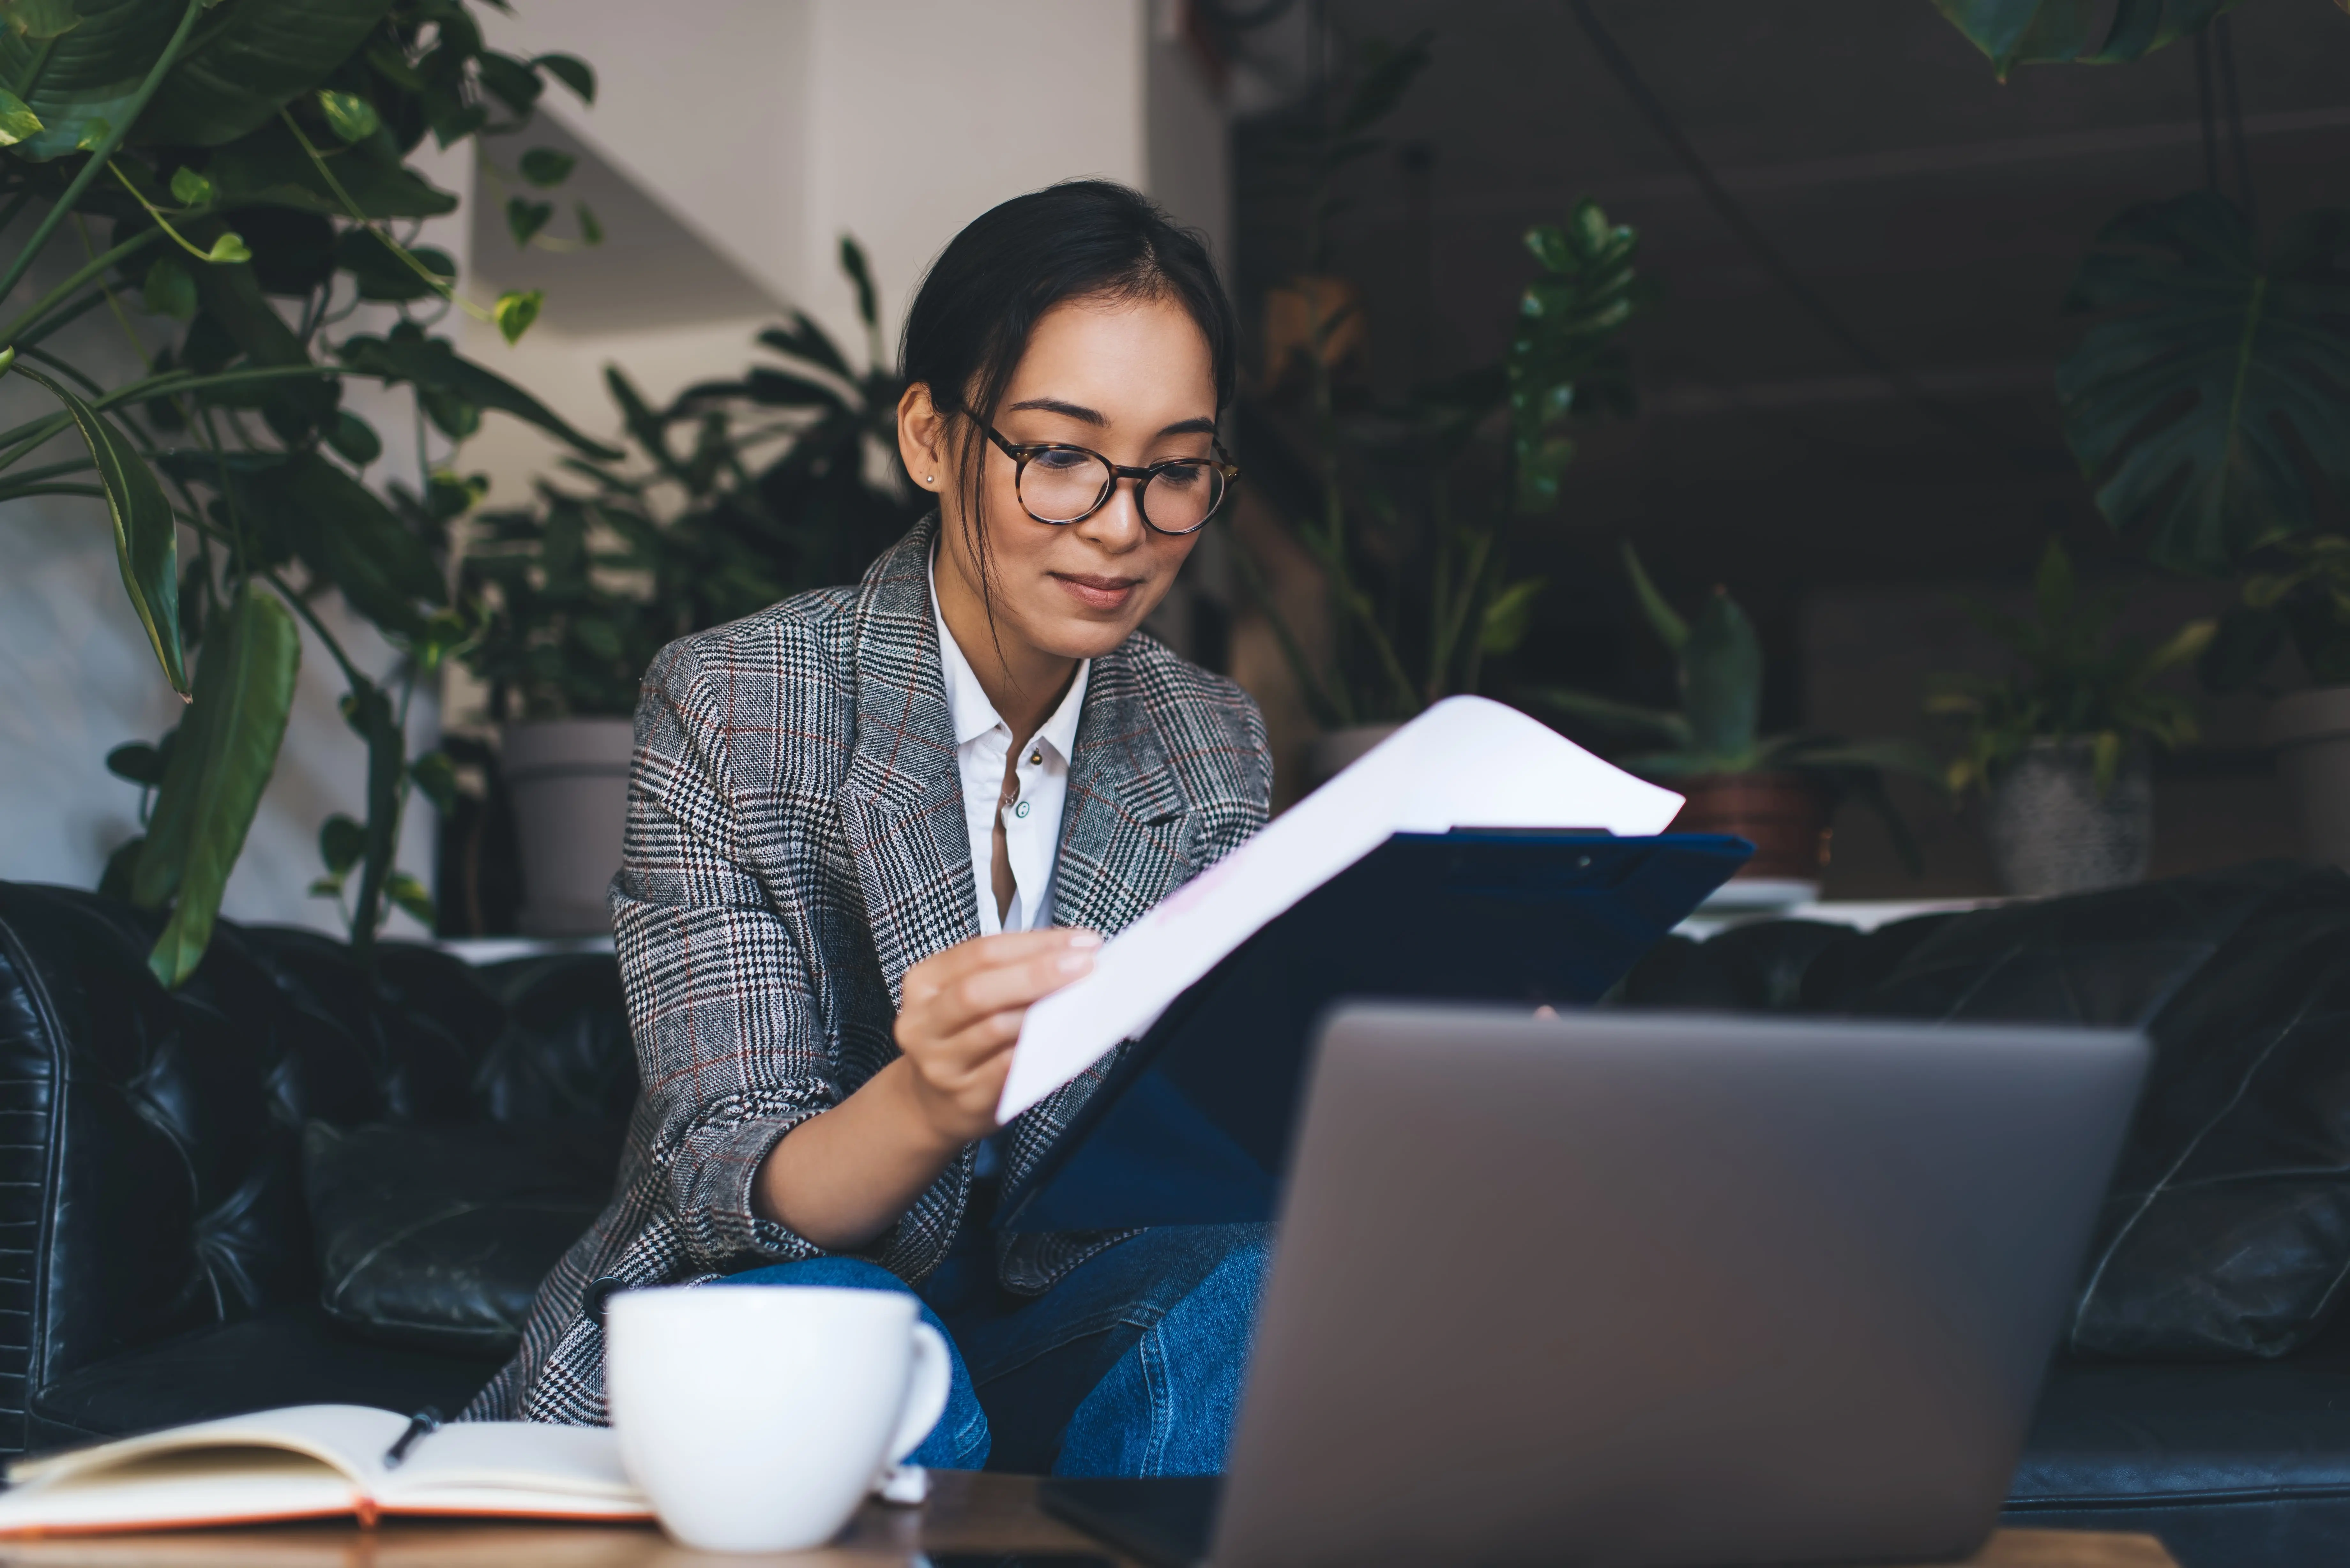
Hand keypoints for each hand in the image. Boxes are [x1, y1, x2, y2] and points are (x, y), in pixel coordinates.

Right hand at [893, 927, 1099, 1144]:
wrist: (932, 1104)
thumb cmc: (962, 1034)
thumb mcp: (964, 995)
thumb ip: (1006, 974)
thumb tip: (1069, 957)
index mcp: (923, 983)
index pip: (982, 952)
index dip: (1035, 943)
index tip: (1084, 941)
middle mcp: (923, 1024)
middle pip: (979, 990)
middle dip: (1038, 973)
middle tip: (1087, 965)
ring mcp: (940, 1065)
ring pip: (994, 1029)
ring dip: (1042, 1011)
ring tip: (1081, 998)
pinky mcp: (965, 1099)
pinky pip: (1006, 1071)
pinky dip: (1037, 1050)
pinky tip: (1066, 1037)